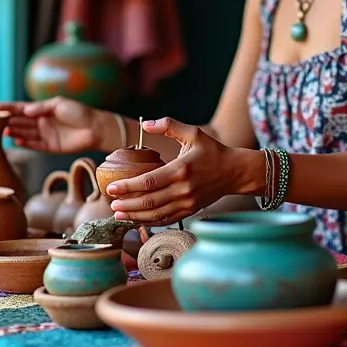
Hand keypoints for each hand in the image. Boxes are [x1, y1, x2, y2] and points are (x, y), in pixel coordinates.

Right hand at [0, 97, 101, 153]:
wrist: (96, 128)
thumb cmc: (79, 112)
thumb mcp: (58, 104)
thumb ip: (41, 108)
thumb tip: (25, 111)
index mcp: (43, 110)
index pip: (22, 108)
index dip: (9, 108)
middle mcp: (42, 122)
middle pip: (21, 121)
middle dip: (9, 121)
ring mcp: (45, 134)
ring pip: (26, 133)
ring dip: (15, 132)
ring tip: (4, 131)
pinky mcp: (51, 146)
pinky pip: (35, 145)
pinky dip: (25, 143)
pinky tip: (16, 140)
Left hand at [105, 117, 257, 226]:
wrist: (235, 172)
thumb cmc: (212, 151)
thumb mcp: (193, 133)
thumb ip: (169, 125)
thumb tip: (146, 124)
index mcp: (181, 169)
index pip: (149, 181)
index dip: (128, 186)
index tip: (112, 187)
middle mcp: (184, 189)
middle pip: (149, 201)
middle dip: (127, 204)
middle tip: (111, 203)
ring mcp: (188, 203)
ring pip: (156, 214)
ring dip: (135, 216)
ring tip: (118, 213)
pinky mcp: (190, 211)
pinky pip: (167, 219)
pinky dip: (150, 222)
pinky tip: (137, 219)